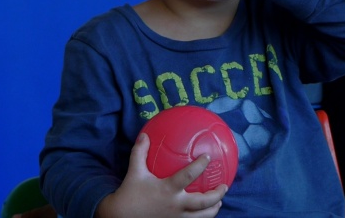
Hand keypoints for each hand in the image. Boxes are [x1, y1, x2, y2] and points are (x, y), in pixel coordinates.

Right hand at [95, 133, 226, 217]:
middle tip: (224, 186)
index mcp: (168, 189)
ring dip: (213, 209)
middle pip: (203, 202)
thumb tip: (145, 135)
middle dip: (216, 195)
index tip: (208, 157)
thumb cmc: (129, 193)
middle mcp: (175, 205)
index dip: (200, 166)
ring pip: (201, 217)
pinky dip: (202, 217)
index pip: (188, 175)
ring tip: (219, 202)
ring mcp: (176, 217)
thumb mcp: (134, 171)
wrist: (120, 217)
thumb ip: (140, 152)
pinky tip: (204, 212)